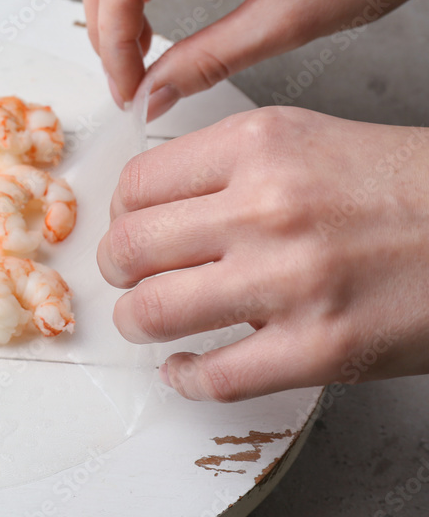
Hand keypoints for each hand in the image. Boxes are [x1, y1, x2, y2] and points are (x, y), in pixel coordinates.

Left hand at [97, 106, 428, 400]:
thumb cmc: (401, 188)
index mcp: (259, 147)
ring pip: (152, 312)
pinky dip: (185, 377)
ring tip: (151, 320)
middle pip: (129, 248)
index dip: (119, 214)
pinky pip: (213, 377)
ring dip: (138, 322)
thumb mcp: (306, 139)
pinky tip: (186, 367)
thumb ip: (222, 165)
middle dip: (116, 270)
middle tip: (128, 276)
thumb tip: (145, 202)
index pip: (135, 185)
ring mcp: (292, 282)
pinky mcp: (320, 349)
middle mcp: (267, 208)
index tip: (128, 228)